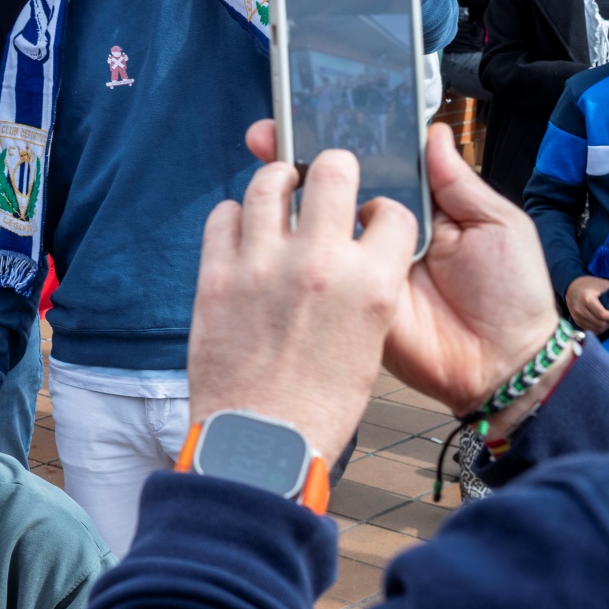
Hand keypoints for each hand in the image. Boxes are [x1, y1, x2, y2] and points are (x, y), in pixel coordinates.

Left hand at [189, 150, 414, 461]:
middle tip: (324, 175)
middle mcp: (321, 264)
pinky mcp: (216, 275)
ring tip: (279, 187)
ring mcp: (262, 265)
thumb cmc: (319, 404)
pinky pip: (224, 216)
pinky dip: (235, 216)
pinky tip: (243, 228)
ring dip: (277, 180)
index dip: (381, 211)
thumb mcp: (368, 343)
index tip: (368, 215)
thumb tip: (352, 255)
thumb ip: (363, 290)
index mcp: (372, 285)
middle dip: (332, 168)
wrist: (261, 440)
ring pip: (268, 183)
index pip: (393, 213)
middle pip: (333, 173)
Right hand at [245, 120, 561, 416]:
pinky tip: (283, 223)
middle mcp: (381, 235)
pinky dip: (300, 251)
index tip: (316, 115)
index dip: (347, 143)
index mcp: (417, 211)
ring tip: (272, 167)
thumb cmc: (513, 294)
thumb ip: (457, 181)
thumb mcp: (496, 224)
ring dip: (293, 198)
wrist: (508, 363)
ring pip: (319, 227)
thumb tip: (432, 131)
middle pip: (335, 192)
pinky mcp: (349, 301)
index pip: (376, 168)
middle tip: (272, 135)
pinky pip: (322, 272)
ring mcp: (361, 268)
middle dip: (299, 160)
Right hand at [566, 274, 608, 335]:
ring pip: (596, 329)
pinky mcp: (576, 321)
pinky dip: (599, 328)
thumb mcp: (606, 285)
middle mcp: (580, 309)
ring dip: (606, 326)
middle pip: (600, 324)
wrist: (572, 286)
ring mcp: (576, 316)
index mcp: (587, 299)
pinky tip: (603, 321)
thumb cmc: (591, 285)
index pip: (603, 315)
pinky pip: (591, 330)